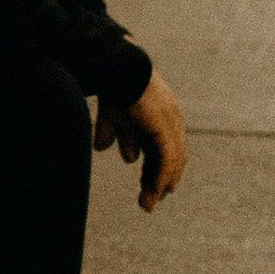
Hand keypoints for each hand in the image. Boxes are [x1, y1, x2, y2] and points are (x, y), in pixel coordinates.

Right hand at [95, 71, 186, 210]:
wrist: (118, 69)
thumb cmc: (115, 85)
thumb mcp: (113, 114)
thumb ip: (113, 131)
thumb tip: (103, 148)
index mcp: (162, 115)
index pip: (164, 148)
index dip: (155, 167)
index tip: (147, 185)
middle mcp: (171, 122)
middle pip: (169, 158)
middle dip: (157, 180)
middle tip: (149, 201)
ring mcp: (171, 126)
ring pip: (169, 163)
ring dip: (157, 185)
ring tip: (147, 204)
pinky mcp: (165, 131)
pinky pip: (166, 161)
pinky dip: (159, 178)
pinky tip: (154, 192)